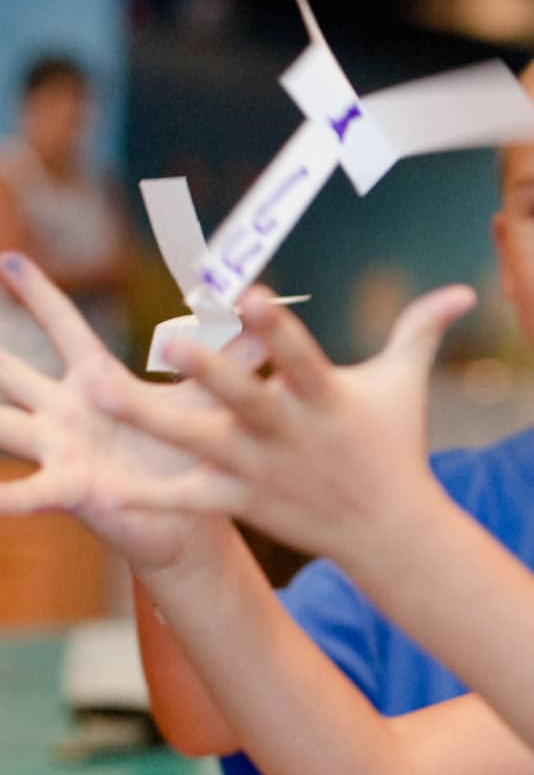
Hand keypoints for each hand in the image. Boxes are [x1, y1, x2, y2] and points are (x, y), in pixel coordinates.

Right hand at [0, 253, 263, 572]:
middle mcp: (67, 409)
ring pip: (6, 427)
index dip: (38, 294)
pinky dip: (9, 498)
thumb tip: (267, 307)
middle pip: (12, 372)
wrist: (195, 516)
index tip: (11, 259)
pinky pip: (35, 492)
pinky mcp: (75, 488)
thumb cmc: (193, 449)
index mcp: (96, 380)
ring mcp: (63, 449)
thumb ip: (233, 352)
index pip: (63, 327)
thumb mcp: (208, 397)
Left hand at [91, 281, 475, 573]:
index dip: (279, 327)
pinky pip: (188, 497)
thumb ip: (422, 328)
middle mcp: (290, 434)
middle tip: (172, 340)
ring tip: (104, 394)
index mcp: (326, 399)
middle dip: (211, 372)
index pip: (301, 357)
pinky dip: (148, 496)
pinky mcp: (240, 500)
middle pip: (246, 400)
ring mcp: (261, 470)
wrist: (390, 530)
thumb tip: (464, 291)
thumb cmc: (394, 445)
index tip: (254, 292)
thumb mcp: (406, 383)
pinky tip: (100, 486)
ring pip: (201, 442)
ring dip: (156, 419)